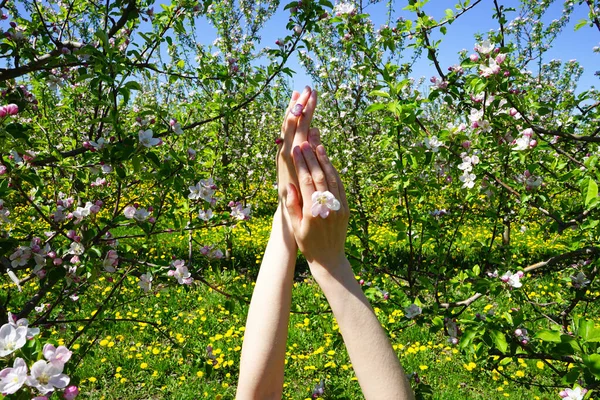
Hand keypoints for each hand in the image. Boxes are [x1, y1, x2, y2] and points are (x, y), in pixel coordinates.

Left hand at [277, 87, 318, 204]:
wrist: (287, 210)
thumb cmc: (303, 197)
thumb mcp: (307, 173)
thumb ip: (310, 151)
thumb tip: (315, 130)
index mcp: (292, 154)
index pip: (299, 126)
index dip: (306, 109)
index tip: (312, 94)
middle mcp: (285, 150)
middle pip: (291, 121)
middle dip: (300, 104)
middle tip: (309, 87)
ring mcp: (282, 152)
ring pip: (286, 126)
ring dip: (293, 109)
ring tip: (300, 93)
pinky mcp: (283, 155)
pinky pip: (286, 133)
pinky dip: (291, 120)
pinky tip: (297, 112)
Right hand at [284, 141, 348, 267]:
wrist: (329, 259)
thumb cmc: (307, 244)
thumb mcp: (295, 227)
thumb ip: (292, 205)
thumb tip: (290, 184)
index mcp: (312, 212)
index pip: (306, 182)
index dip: (301, 164)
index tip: (296, 150)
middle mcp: (327, 208)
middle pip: (319, 176)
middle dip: (312, 157)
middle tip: (305, 142)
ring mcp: (339, 207)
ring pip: (332, 178)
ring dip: (325, 161)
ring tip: (318, 146)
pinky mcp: (346, 208)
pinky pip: (340, 186)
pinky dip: (334, 172)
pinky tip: (329, 162)